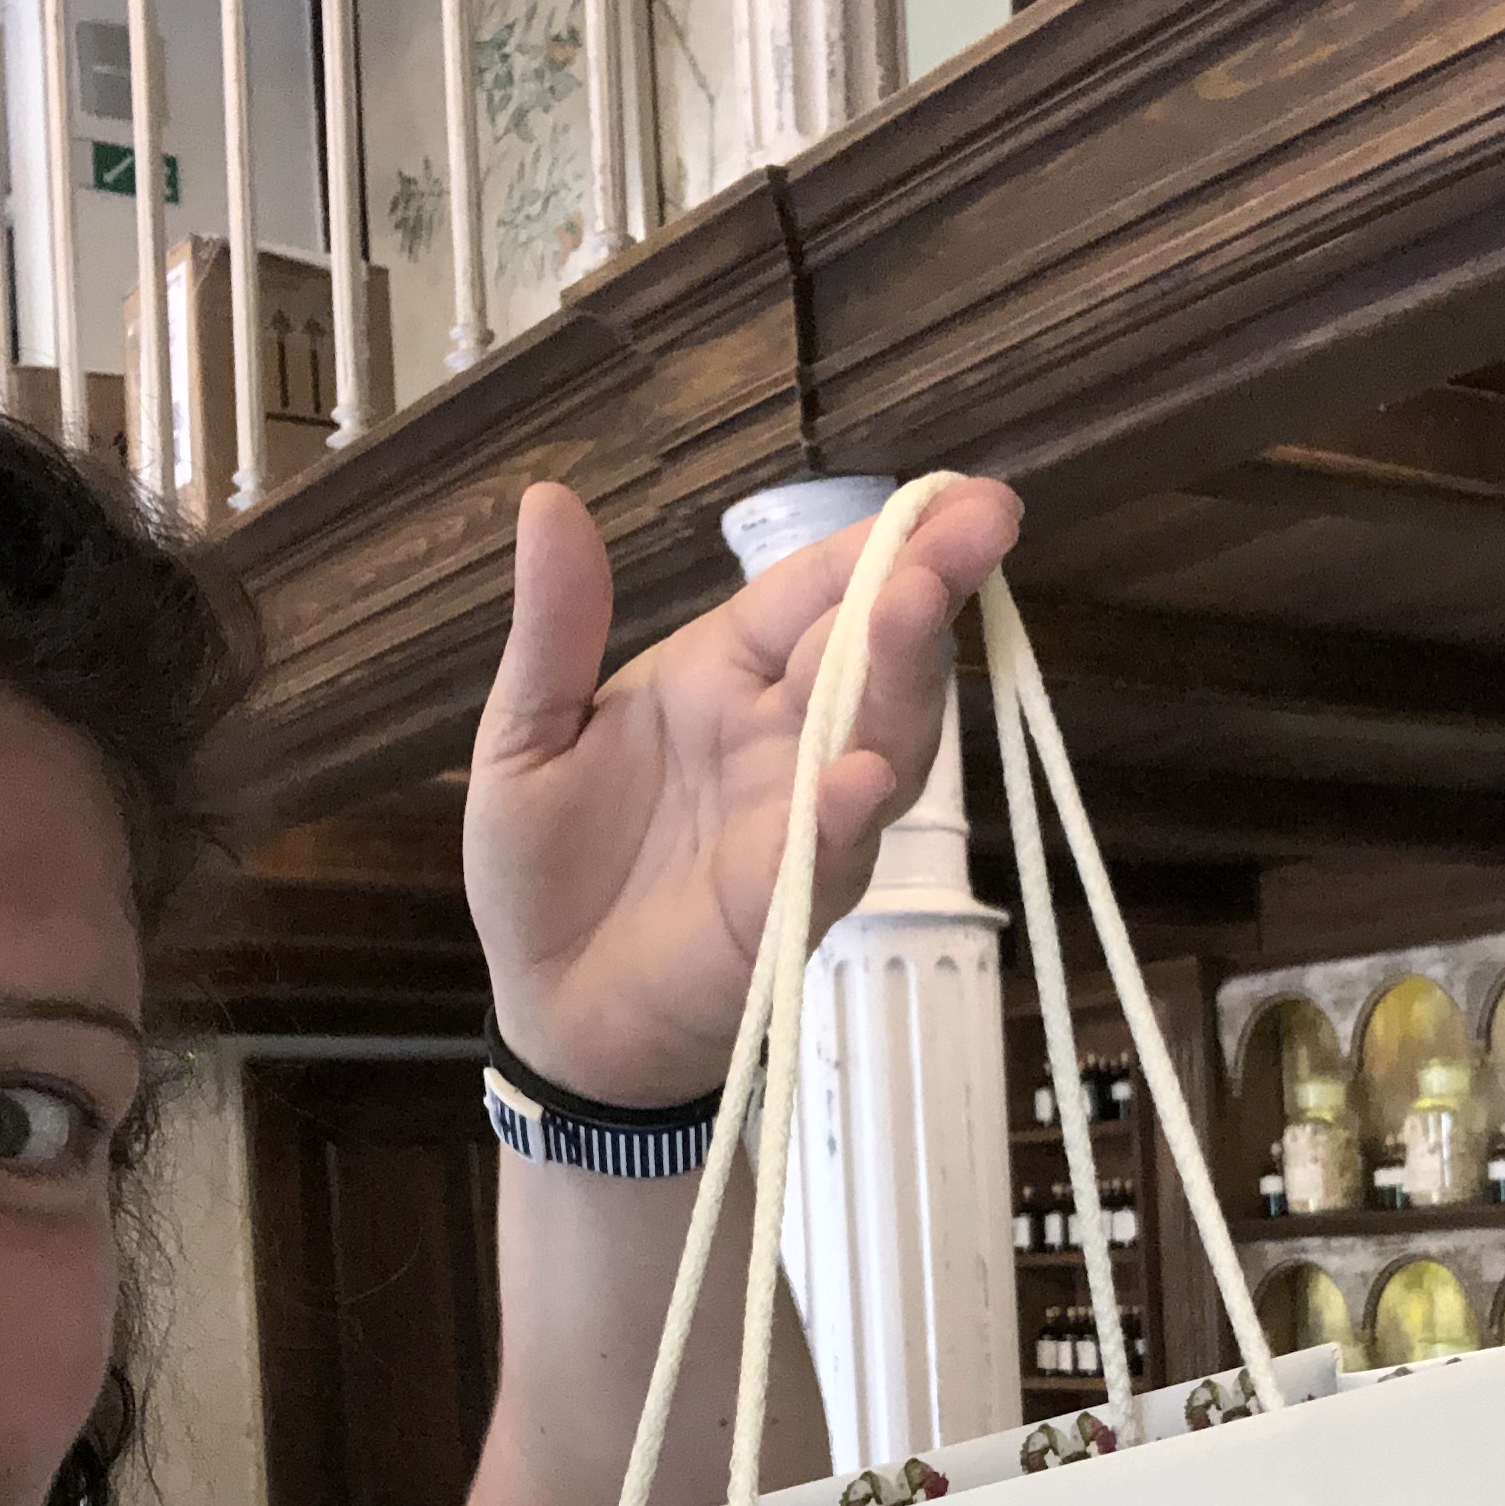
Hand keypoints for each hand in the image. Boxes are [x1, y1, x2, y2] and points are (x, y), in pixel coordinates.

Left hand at [464, 475, 1022, 1105]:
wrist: (551, 1009)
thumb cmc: (549, 870)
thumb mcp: (528, 734)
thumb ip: (554, 629)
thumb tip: (547, 498)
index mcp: (727, 675)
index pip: (818, 591)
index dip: (884, 543)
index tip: (961, 496)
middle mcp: (785, 738)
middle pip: (873, 653)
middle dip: (923, 589)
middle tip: (975, 529)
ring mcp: (803, 822)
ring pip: (882, 740)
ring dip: (902, 680)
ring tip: (915, 612)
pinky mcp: (788, 905)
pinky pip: (830, 854)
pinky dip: (846, 816)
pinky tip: (855, 776)